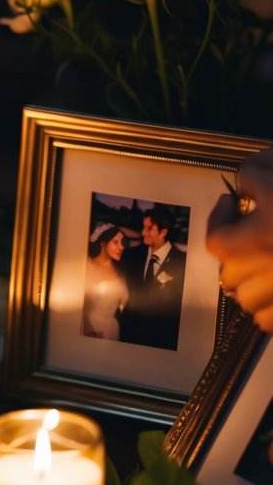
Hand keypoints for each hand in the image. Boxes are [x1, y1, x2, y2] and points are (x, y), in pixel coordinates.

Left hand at [207, 148, 272, 330]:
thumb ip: (252, 175)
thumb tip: (244, 186)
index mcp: (263, 235)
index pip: (216, 239)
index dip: (219, 219)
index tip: (231, 204)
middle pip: (230, 276)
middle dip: (234, 254)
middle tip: (246, 235)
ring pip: (251, 304)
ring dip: (251, 286)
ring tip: (262, 267)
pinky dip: (271, 310)